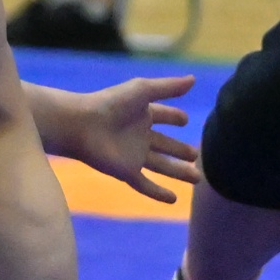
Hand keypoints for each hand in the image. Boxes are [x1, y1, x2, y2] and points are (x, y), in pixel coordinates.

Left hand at [49, 75, 199, 203]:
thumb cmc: (111, 104)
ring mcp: (134, 155)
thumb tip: (194, 79)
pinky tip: (173, 200)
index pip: (164, 115)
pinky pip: (145, 185)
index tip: (184, 120)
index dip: (174, 117)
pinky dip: (159, 193)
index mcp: (143, 114)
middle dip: (180, 150)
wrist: (82, 125)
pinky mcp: (126, 171)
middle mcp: (140, 135)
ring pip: (162, 166)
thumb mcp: (143, 90)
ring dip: (178, 172)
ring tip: (198, 178)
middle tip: (197, 155)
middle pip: (166, 145)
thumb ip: (168, 87)